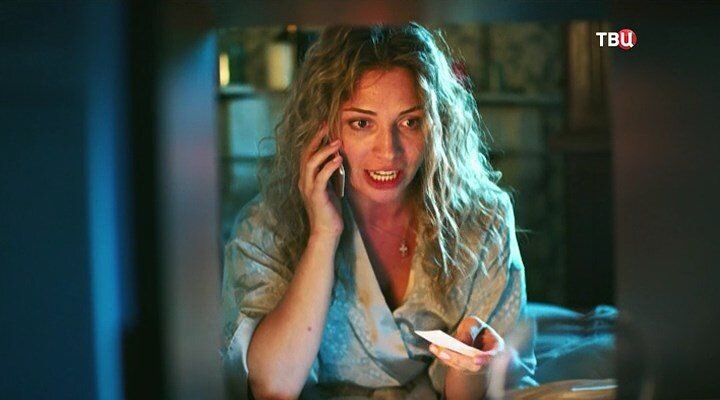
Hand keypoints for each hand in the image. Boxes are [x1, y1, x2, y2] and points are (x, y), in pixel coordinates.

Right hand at [298, 124, 344, 238]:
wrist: (326, 232)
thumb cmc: (330, 211)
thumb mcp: (330, 188)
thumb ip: (330, 174)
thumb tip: (338, 158)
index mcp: (306, 178)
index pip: (307, 153)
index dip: (314, 139)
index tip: (324, 126)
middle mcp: (304, 181)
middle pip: (306, 154)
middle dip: (316, 138)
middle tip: (327, 126)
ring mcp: (308, 188)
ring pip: (311, 163)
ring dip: (324, 151)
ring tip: (336, 141)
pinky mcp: (316, 196)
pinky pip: (320, 177)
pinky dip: (329, 166)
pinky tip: (338, 159)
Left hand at [428, 317, 504, 374]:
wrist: (475, 340)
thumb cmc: (477, 330)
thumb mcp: (475, 324)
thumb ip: (470, 329)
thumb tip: (461, 341)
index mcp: (496, 349)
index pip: (494, 357)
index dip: (485, 359)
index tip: (475, 360)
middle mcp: (487, 362)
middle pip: (474, 365)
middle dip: (458, 358)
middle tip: (443, 351)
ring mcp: (474, 368)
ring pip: (462, 367)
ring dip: (447, 357)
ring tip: (434, 347)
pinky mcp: (463, 369)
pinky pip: (453, 365)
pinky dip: (443, 357)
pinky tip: (434, 348)